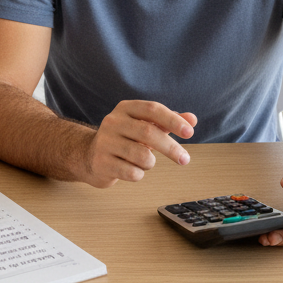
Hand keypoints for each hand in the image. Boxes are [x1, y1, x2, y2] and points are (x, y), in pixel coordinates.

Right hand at [80, 100, 196, 187]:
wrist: (89, 156)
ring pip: (142, 156)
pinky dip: (138, 174)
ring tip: (144, 162)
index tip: (190, 132)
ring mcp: (105, 142)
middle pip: (149, 133)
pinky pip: (132, 172)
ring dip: (151, 163)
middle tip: (185, 159)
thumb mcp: (144, 126)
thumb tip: (192, 119)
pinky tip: (131, 170)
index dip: (173, 120)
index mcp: (125, 108)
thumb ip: (168, 122)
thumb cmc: (124, 139)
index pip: (152, 109)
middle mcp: (113, 122)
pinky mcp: (101, 162)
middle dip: (171, 148)